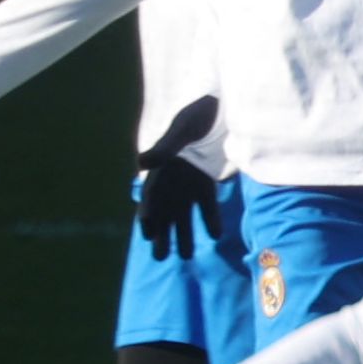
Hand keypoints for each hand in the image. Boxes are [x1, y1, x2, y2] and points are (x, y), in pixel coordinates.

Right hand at [133, 97, 218, 260]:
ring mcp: (189, 182)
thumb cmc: (197, 113)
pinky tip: (215, 236)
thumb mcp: (180, 129)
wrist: (222, 105)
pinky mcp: (207, 182)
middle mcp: (172, 179)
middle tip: (161, 258)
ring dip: (184, 233)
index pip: (151, 195)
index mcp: (161, 168)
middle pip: (164, 211)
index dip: (148, 214)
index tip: (147, 233)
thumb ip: (164, 148)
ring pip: (183, 213)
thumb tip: (140, 163)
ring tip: (183, 256)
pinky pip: (207, 205)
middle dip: (162, 233)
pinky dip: (210, 220)